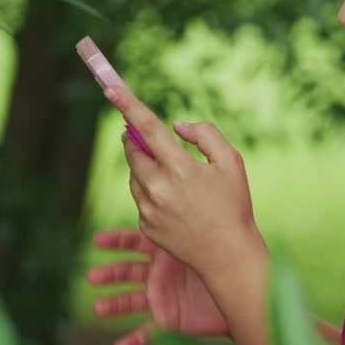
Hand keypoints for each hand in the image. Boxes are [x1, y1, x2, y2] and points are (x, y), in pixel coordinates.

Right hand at [88, 228, 230, 344]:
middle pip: (127, 271)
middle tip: (93, 276)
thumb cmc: (233, 260)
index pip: (135, 242)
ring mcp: (161, 296)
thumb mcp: (210, 240)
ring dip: (114, 304)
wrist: (244, 292)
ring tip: (98, 307)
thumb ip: (194, 223)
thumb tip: (193, 186)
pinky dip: (134, 340)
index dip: (116, 241)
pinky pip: (147, 331)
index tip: (98, 240)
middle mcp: (159, 273)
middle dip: (110, 273)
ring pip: (130, 300)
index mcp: (167, 250)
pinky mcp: (168, 318)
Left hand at [106, 82, 259, 279]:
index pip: (146, 128)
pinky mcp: (144, 226)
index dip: (127, 105)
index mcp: (179, 168)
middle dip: (135, 140)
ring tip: (177, 180)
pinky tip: (177, 204)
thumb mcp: (232, 161)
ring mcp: (148, 209)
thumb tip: (176, 126)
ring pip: (135, 175)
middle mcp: (157, 188)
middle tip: (149, 138)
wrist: (228, 255)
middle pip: (132, 151)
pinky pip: (140, 198)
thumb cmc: (234, 205)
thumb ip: (205, 134)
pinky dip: (152, 192)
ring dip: (145, 167)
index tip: (110, 89)